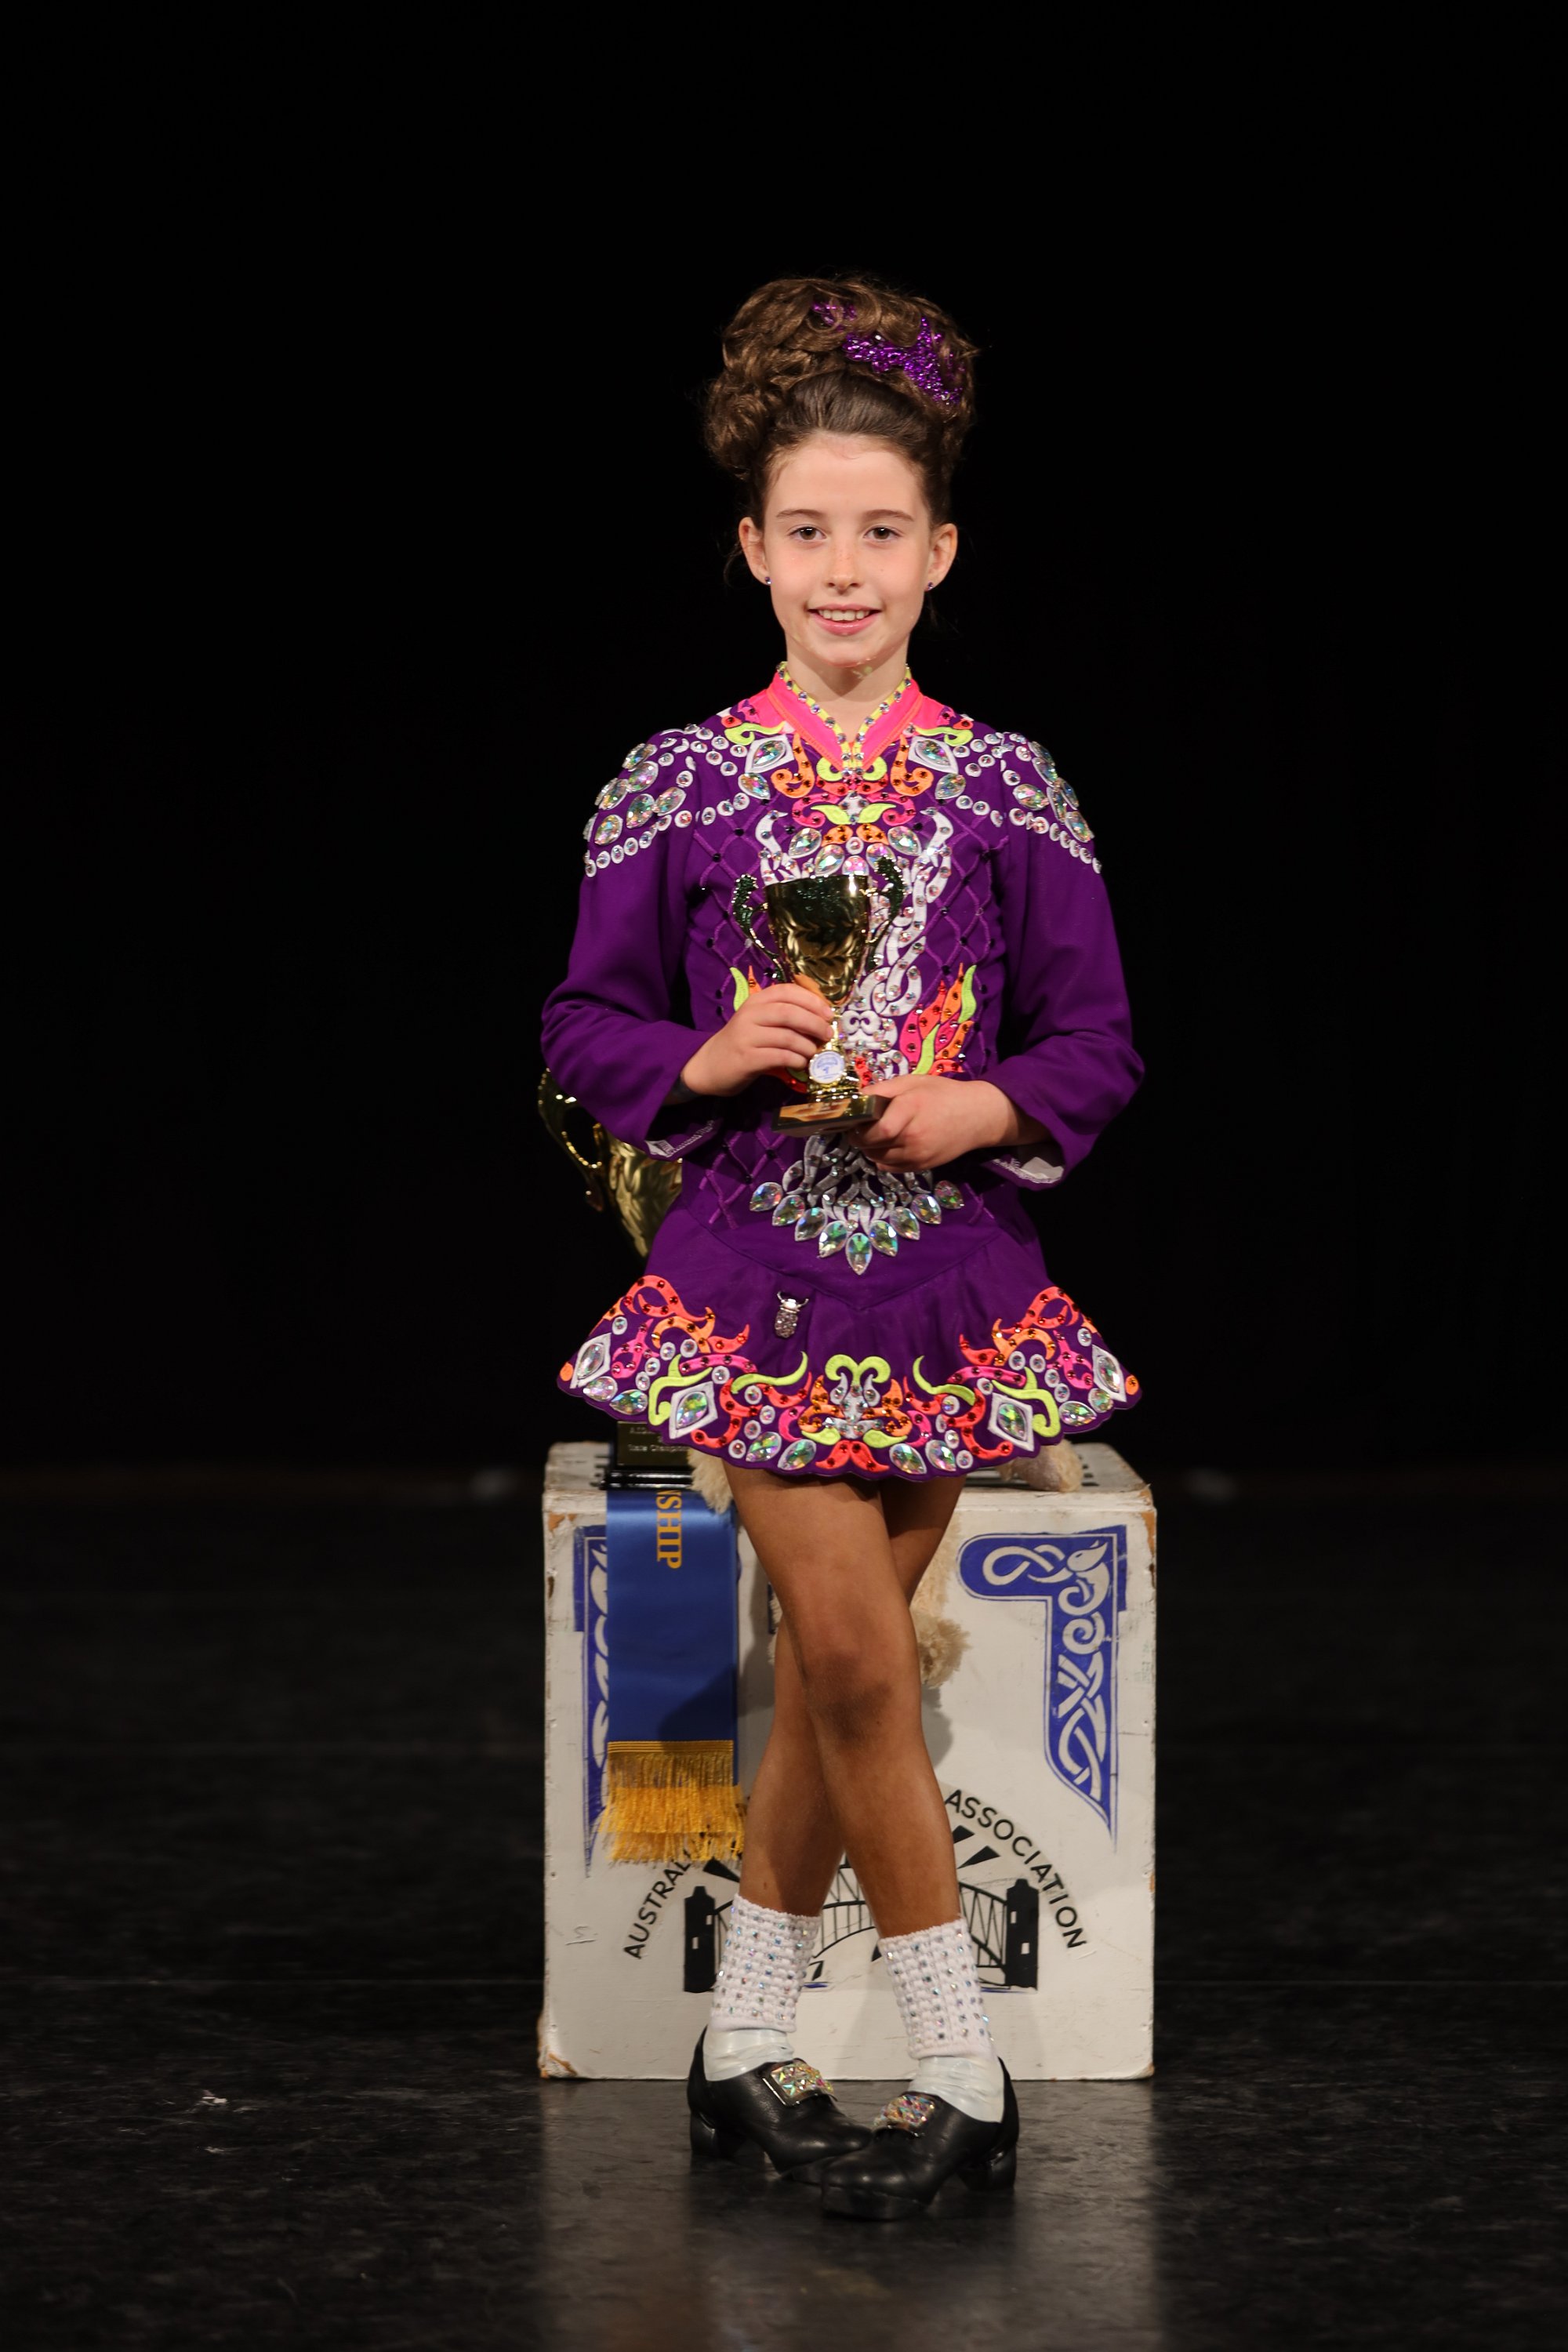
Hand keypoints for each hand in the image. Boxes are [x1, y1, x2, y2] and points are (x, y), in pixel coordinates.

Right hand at [680, 983, 833, 1097]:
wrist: (709, 1065)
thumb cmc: (743, 1042)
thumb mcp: (760, 1021)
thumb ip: (784, 1016)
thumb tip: (822, 1019)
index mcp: (756, 1001)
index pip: (787, 991)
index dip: (812, 1000)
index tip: (828, 1014)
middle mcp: (750, 1015)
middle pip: (790, 1013)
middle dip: (815, 1024)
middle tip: (827, 1035)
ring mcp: (747, 1037)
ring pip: (787, 1037)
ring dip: (807, 1047)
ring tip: (813, 1053)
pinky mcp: (747, 1059)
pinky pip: (780, 1057)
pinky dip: (796, 1060)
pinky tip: (800, 1063)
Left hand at [859, 1076, 1038, 1170]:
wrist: (976, 1116)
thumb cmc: (942, 1094)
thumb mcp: (912, 1082)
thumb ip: (883, 1089)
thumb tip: (856, 1098)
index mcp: (910, 1110)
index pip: (878, 1130)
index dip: (860, 1129)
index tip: (854, 1122)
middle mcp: (913, 1136)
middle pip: (874, 1146)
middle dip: (861, 1139)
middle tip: (860, 1129)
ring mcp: (918, 1155)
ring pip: (879, 1159)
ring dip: (871, 1149)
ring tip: (876, 1136)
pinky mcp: (922, 1167)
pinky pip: (891, 1168)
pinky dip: (883, 1159)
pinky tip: (890, 1146)